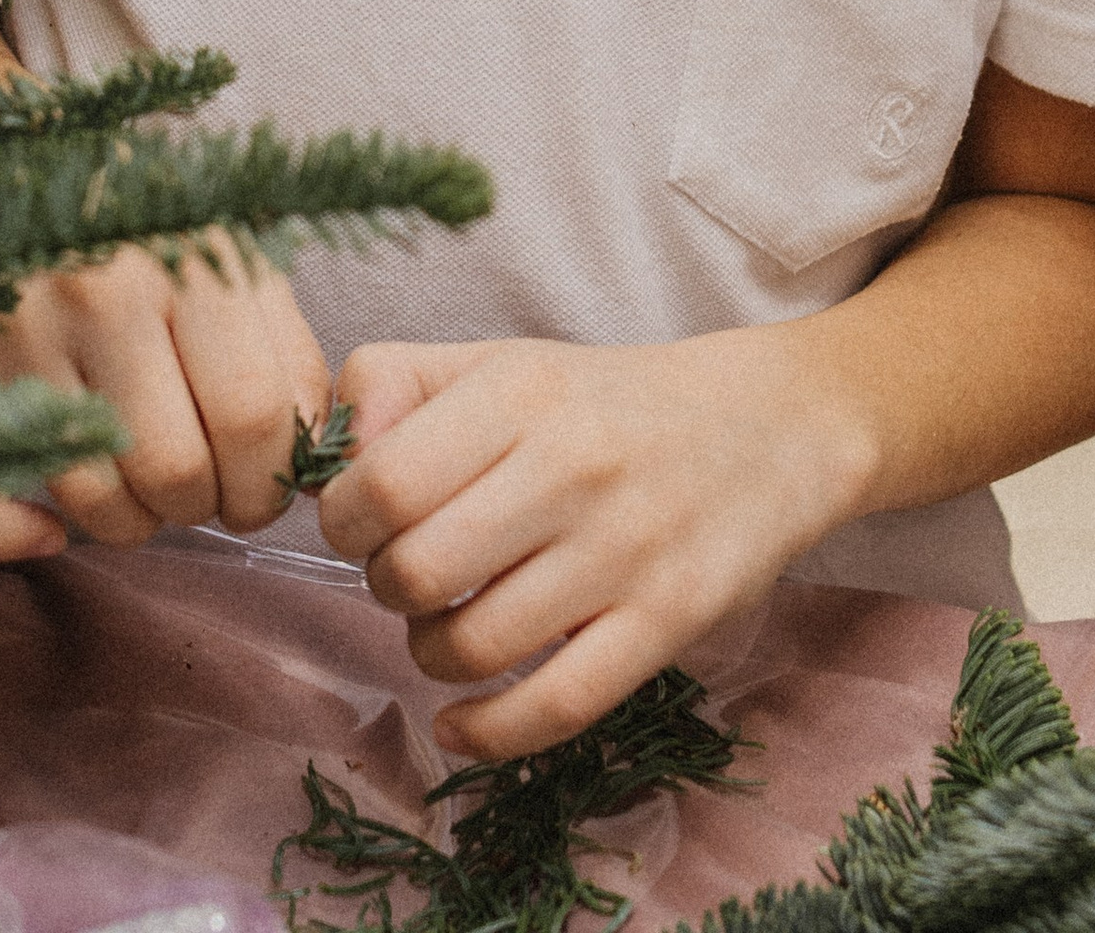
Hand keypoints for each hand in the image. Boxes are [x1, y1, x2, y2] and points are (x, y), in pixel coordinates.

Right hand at [0, 239, 333, 560]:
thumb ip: (287, 355)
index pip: (252, 417)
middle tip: (208, 482)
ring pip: (93, 502)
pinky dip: (23, 535)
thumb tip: (313, 467)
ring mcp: (13, 337)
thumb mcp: (236, 250)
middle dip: (208, 503)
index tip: (268, 482)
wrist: (15, 147)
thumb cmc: (145, 214)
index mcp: (185, 258)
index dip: (271, 477)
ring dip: (133, 518)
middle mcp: (96, 297)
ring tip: (142, 477)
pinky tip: (53, 520)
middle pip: (175, 472)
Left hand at [318, 326, 868, 759]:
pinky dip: (487, 732)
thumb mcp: (503, 361)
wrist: (769, 427)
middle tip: (409, 574)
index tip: (360, 524)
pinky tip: (461, 721)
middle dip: (387, 587)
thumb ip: (397, 386)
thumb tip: (325, 462)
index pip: (383, 481)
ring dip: (432, 653)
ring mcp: (624, 552)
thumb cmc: (606, 403)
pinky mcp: (666, 624)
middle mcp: (572, 467)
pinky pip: (554, 707)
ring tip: (446, 626)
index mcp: (522, 392)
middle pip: (418, 570)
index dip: (345, 521)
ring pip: (475, 646)